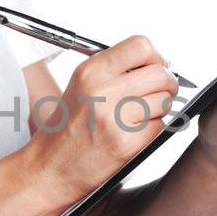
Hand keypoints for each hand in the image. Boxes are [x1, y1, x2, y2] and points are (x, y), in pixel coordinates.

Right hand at [25, 34, 180, 209]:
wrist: (49, 169)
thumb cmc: (66, 130)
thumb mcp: (82, 87)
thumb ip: (115, 71)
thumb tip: (159, 64)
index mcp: (90, 71)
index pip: (141, 46)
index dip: (156, 57)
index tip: (155, 68)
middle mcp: (101, 90)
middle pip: (160, 73)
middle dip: (167, 84)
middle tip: (160, 93)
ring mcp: (114, 118)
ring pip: (164, 100)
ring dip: (160, 109)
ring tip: (140, 118)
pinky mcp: (126, 144)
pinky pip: (159, 127)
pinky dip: (153, 131)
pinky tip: (133, 135)